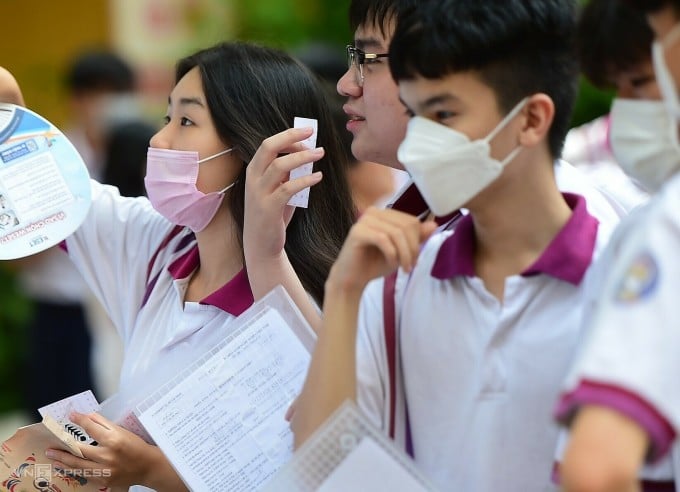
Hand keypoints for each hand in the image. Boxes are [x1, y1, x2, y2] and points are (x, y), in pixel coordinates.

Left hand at [44, 412, 184, 489]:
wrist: (147, 466)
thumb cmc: (136, 446)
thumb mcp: (122, 430)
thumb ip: (104, 423)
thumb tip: (87, 417)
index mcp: (113, 440)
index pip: (91, 427)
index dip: (80, 420)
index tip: (71, 415)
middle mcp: (107, 455)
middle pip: (79, 450)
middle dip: (64, 446)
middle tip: (51, 444)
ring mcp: (105, 470)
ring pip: (78, 465)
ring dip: (64, 460)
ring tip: (53, 456)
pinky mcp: (104, 479)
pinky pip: (85, 474)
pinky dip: (74, 469)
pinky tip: (67, 466)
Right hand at [244, 127, 323, 261]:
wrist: (261, 244)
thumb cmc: (272, 215)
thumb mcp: (278, 190)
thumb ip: (288, 174)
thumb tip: (306, 155)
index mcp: (254, 171)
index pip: (268, 144)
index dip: (288, 136)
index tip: (307, 133)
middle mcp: (253, 178)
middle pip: (269, 147)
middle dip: (291, 137)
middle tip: (312, 133)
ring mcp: (259, 193)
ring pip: (279, 165)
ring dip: (302, 157)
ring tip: (320, 154)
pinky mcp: (269, 208)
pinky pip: (288, 188)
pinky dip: (305, 179)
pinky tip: (318, 176)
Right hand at [328, 207, 436, 293]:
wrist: (352, 279)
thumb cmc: (375, 263)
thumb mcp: (401, 251)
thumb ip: (416, 238)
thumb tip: (434, 224)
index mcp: (385, 214)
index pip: (412, 221)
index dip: (418, 242)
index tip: (414, 261)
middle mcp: (374, 212)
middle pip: (406, 226)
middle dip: (412, 249)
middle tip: (409, 266)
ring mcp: (364, 220)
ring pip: (396, 233)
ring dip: (403, 254)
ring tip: (403, 268)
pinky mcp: (357, 232)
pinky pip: (383, 239)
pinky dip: (391, 253)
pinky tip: (390, 263)